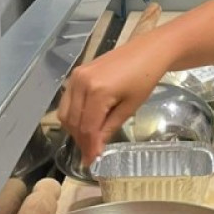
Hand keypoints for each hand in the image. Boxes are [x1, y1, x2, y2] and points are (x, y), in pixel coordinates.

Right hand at [57, 41, 169, 165]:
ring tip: (88, 141)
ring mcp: (76, 76)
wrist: (148, 51)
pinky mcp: (76, 73)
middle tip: (90, 153)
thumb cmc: (145, 79)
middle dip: (80, 140)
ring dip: (74, 129)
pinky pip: (68, 99)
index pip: (88, 128)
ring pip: (66, 112)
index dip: (89, 147)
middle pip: (73, 121)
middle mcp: (80, 83)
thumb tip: (96, 148)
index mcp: (97, 92)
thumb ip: (109, 127)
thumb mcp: (130, 107)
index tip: (91, 161)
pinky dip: (74, 114)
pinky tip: (85, 123)